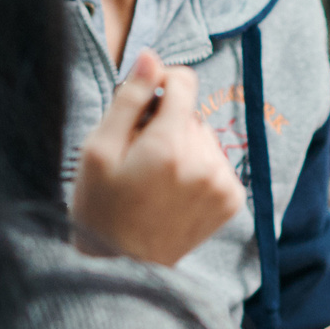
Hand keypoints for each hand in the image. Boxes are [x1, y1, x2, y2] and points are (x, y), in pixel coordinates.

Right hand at [72, 49, 245, 264]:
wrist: (122, 271)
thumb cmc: (100, 208)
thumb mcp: (97, 150)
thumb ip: (129, 99)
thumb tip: (151, 57)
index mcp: (168, 146)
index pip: (184, 81)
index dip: (160, 84)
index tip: (141, 105)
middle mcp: (203, 163)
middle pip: (190, 112)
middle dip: (166, 124)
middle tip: (138, 159)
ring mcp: (221, 184)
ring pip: (203, 137)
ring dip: (182, 147)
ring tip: (155, 180)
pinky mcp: (231, 200)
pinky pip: (216, 162)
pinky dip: (197, 169)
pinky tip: (173, 193)